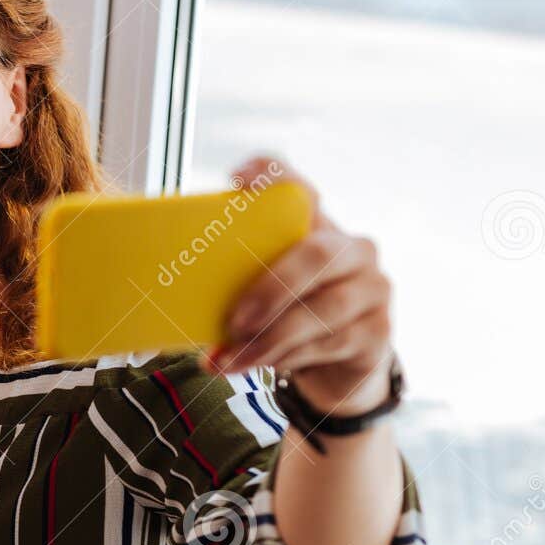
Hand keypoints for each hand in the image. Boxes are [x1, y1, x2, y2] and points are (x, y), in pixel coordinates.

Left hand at [209, 157, 394, 415]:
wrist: (339, 368)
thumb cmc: (288, 317)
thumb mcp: (261, 293)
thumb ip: (232, 283)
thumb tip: (165, 300)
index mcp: (316, 227)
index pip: (298, 189)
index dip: (272, 176)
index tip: (236, 179)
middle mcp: (352, 248)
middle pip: (317, 253)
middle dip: (272, 289)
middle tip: (235, 321)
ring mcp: (373, 287)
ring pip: (323, 309)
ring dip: (271, 339)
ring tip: (233, 359)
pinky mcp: (379, 330)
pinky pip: (331, 343)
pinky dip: (289, 358)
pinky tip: (263, 365)